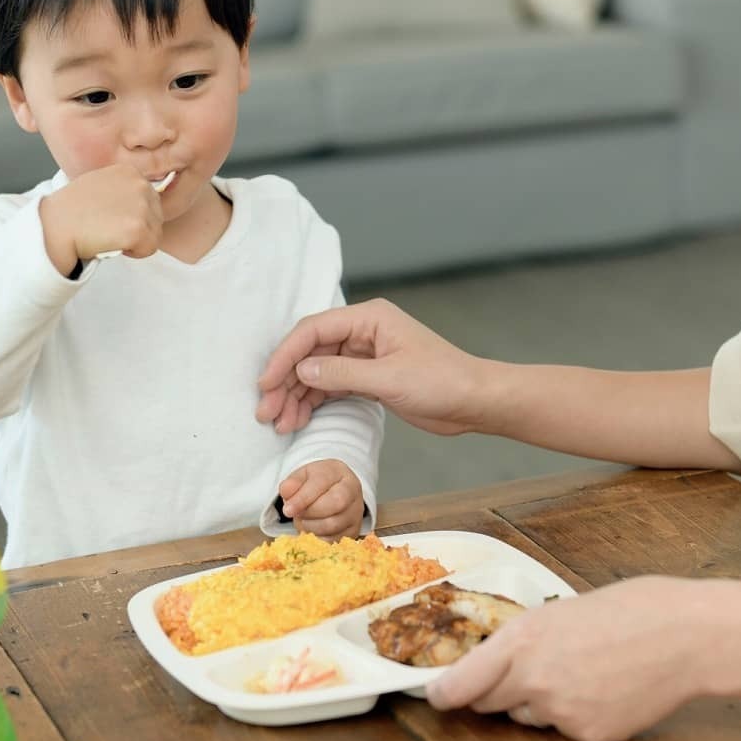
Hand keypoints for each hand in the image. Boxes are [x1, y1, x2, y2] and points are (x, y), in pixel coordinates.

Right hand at [39, 165, 164, 274]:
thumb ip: (122, 190)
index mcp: (131, 172)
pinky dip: (133, 253)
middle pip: (156, 218)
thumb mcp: (100, 185)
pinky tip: (112, 243)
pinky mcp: (139, 228)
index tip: (112, 219)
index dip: (132, 215)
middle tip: (110, 229)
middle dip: (138, 228)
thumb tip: (136, 206)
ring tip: (110, 235)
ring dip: (136, 242)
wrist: (55, 225)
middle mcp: (140, 184)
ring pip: (155, 234)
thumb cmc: (71, 210)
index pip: (150, 201)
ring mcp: (141, 206)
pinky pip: (149, 249)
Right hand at [256, 299, 483, 435]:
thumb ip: (342, 373)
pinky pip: (332, 386)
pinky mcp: (370, 378)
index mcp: (370, 317)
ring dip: (297, 396)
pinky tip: (298, 420)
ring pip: (318, 372)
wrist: (474, 402)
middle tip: (266, 410)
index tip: (266, 383)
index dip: (286, 355)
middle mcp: (364, 331)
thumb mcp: (389, 379)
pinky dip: (314, 402)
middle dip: (286, 380)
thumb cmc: (442, 382)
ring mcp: (365, 355)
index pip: (313, 329)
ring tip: (279, 423)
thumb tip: (302, 371)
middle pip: (311, 351)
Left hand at [277, 459, 364, 537]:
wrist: (333, 492)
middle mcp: (353, 491)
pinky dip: (318, 539)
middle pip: (336, 504)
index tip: (287, 510)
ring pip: (333, 525)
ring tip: (304, 520)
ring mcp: (356, 512)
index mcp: (339, 472)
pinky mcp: (354, 531)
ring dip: (311, 526)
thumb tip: (286, 492)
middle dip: (310, 512)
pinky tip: (312, 530)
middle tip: (297, 514)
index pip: (322, 483)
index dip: (303, 498)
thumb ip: (292, 482)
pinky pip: (334, 540)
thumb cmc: (316, 484)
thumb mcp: (302, 476)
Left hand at [426, 577, 723, 740]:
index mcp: (522, 639)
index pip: (460, 684)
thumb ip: (527, 638)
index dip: (443, 694)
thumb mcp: (562, 611)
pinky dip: (575, 715)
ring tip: (579, 672)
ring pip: (527, 717)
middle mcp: (533, 680)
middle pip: (488, 703)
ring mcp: (560, 712)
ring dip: (537, 702)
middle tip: (523, 673)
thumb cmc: (631, 610)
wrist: (685, 636)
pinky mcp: (587, 734)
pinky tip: (602, 690)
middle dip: (495, 692)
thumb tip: (504, 659)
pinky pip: (564, 731)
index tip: (437, 695)